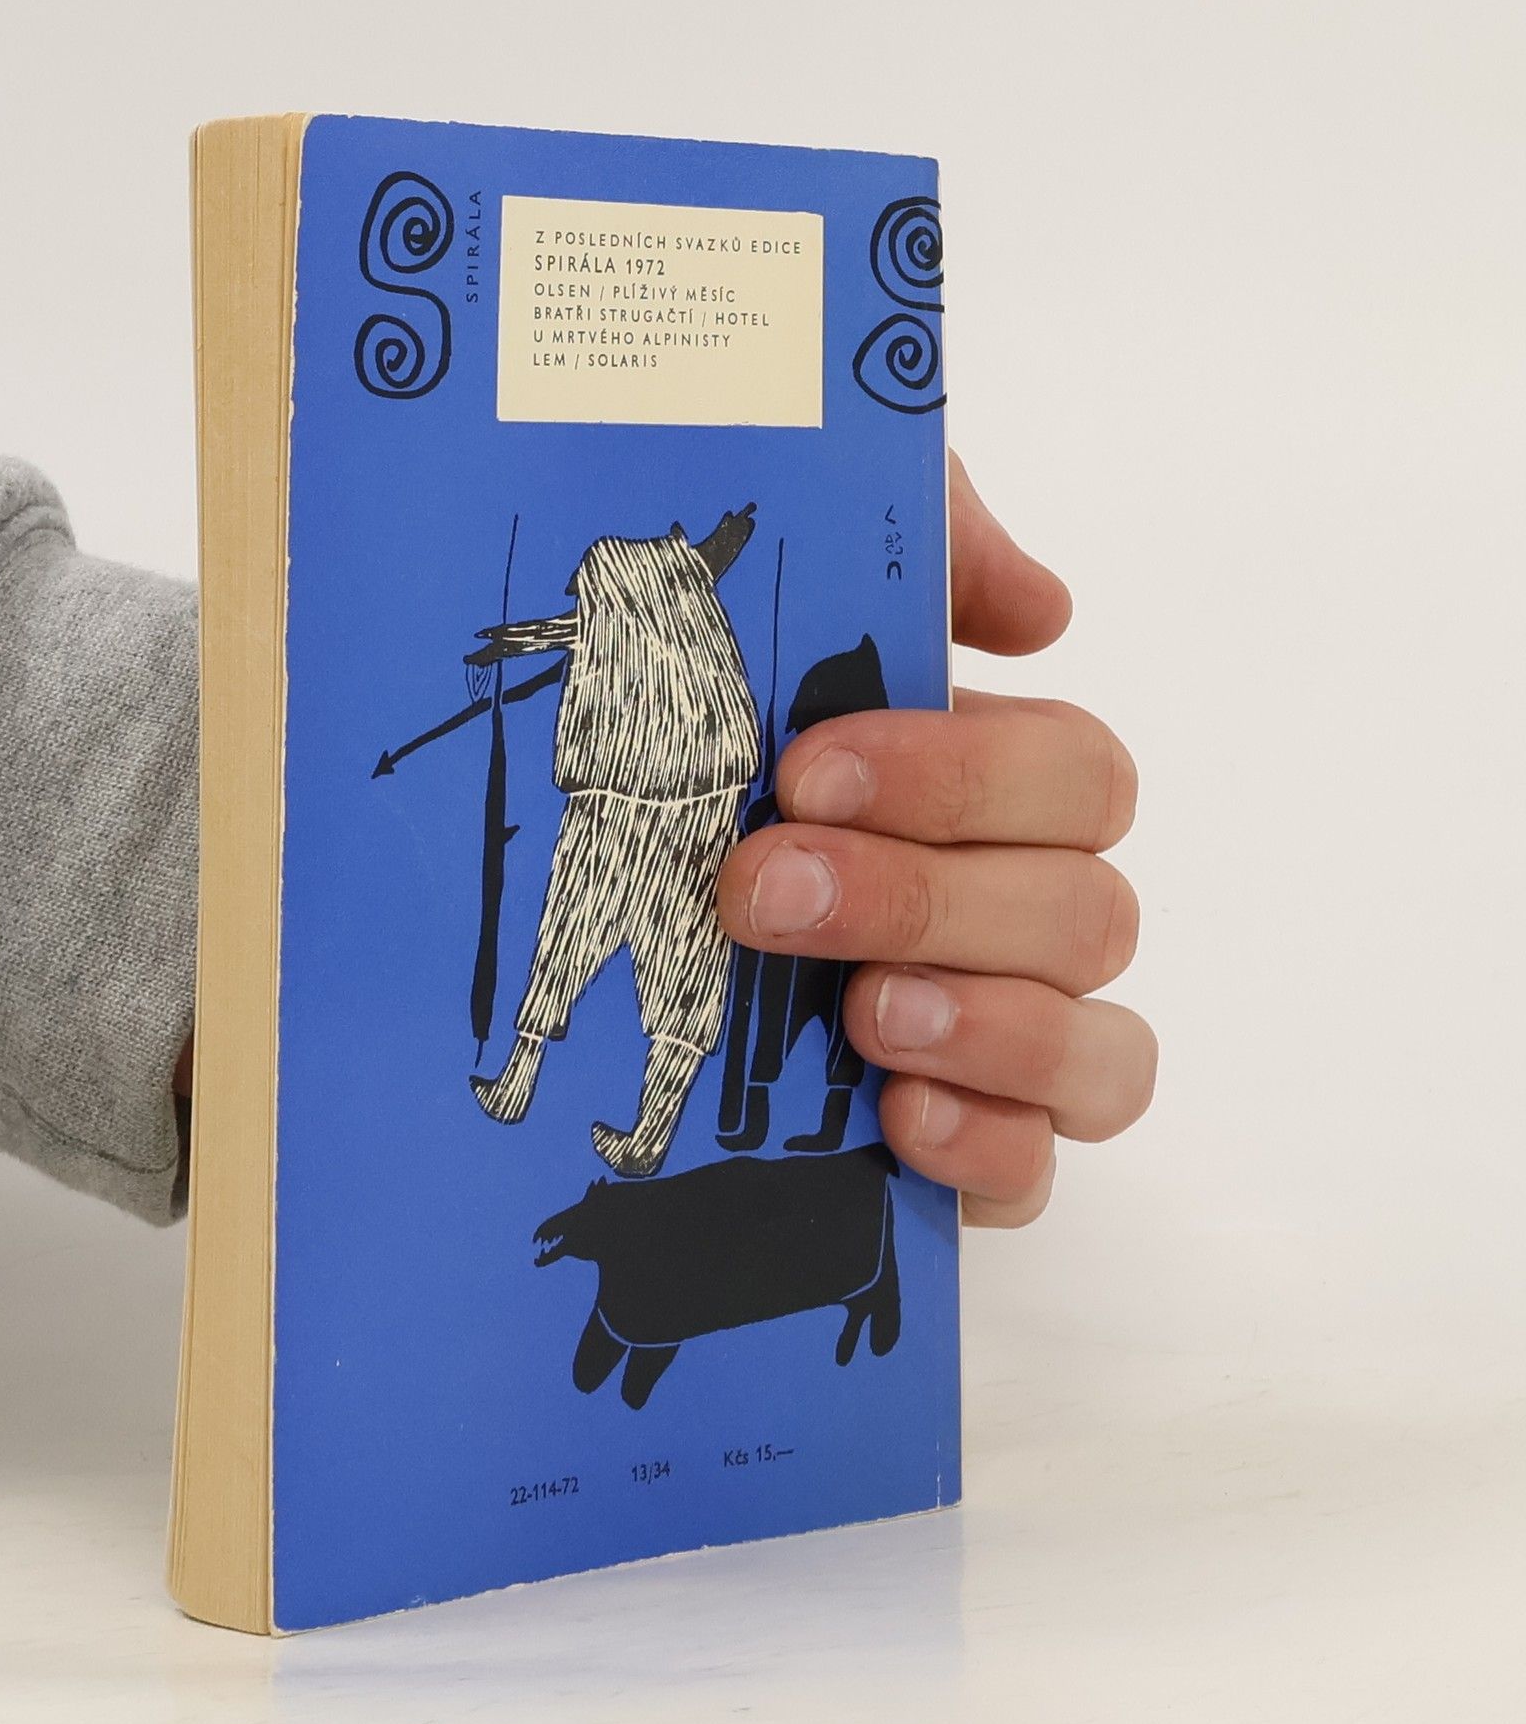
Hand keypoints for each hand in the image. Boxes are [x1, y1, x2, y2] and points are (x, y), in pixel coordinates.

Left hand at [715, 453, 1153, 1226]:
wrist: (624, 962)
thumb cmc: (728, 780)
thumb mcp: (798, 626)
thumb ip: (926, 555)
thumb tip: (1042, 607)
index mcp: (1004, 797)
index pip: (1074, 773)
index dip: (961, 774)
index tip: (807, 772)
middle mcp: (1033, 917)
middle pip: (1085, 910)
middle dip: (922, 898)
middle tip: (766, 891)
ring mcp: (1019, 1043)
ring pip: (1100, 1047)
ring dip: (986, 1025)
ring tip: (861, 1013)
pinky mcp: (978, 1152)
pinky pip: (1041, 1168)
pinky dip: (987, 1146)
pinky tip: (898, 1118)